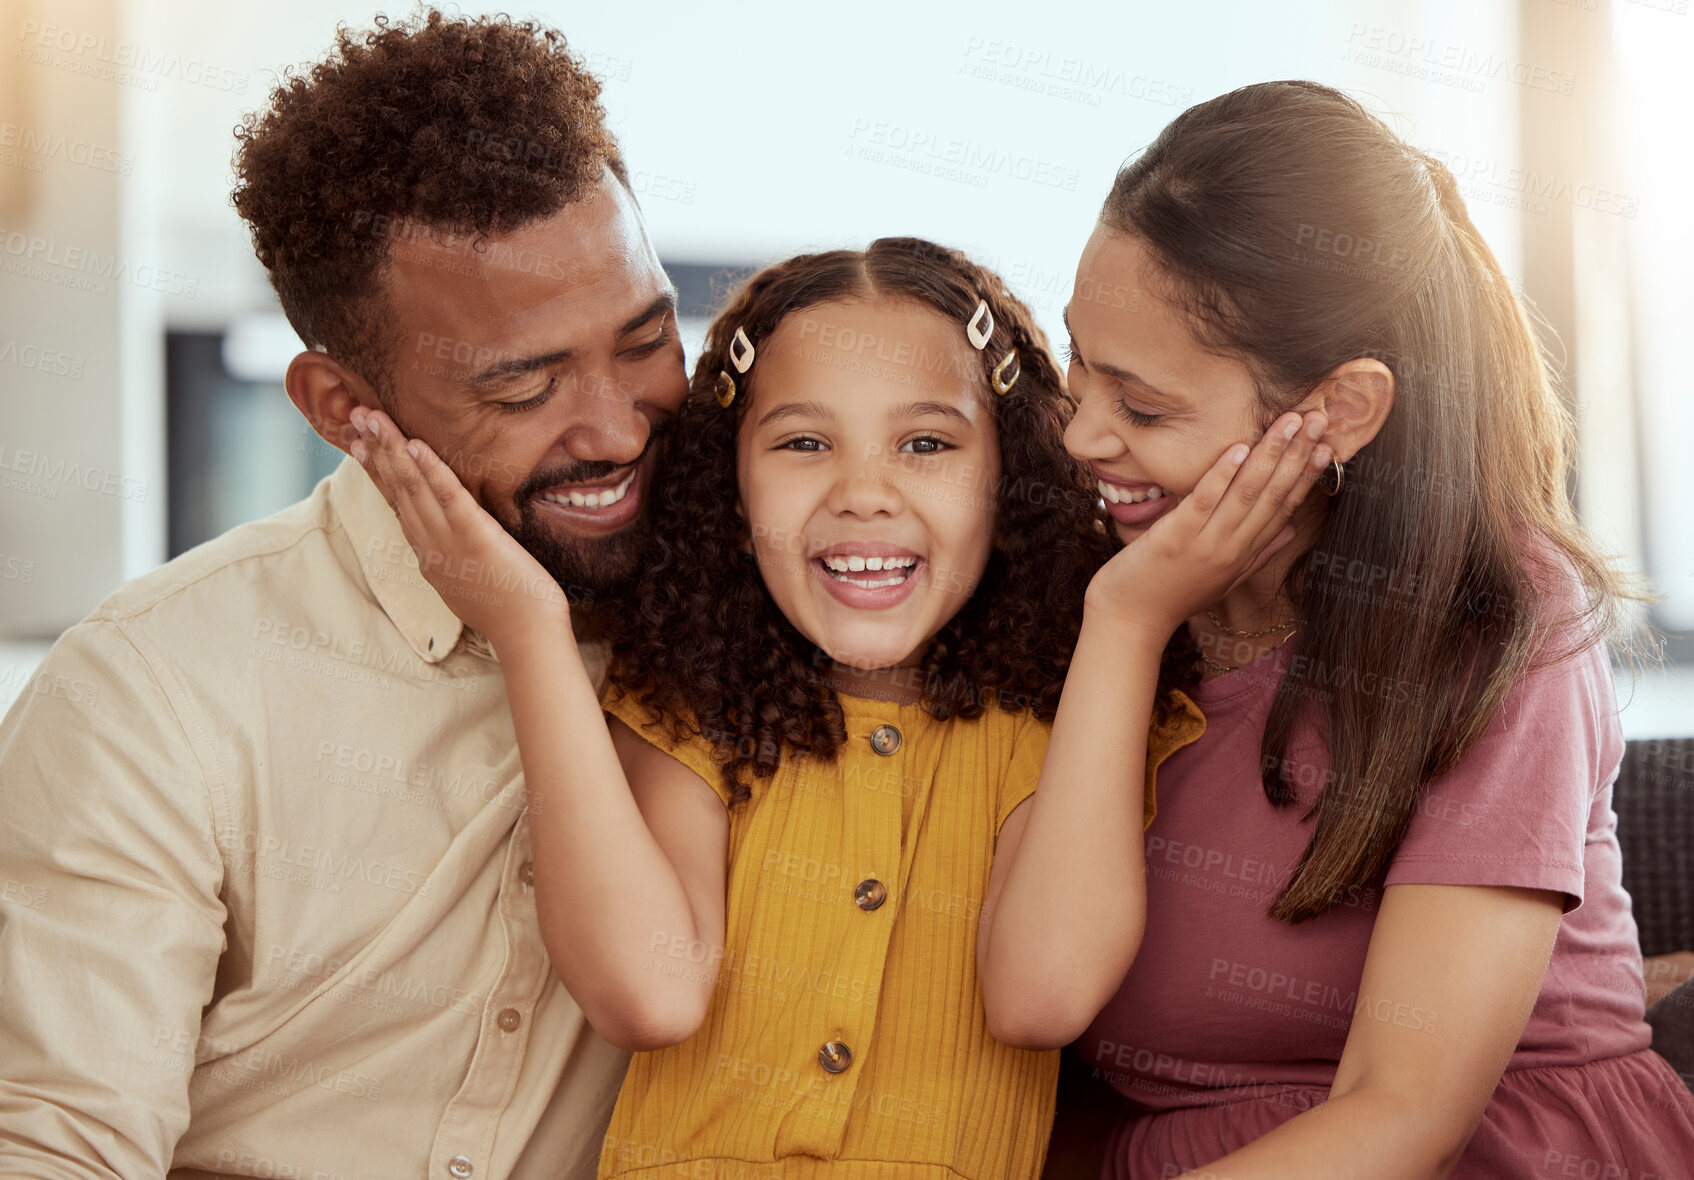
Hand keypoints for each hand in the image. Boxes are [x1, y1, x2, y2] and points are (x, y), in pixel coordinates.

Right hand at [349, 406, 568, 644]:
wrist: (527, 635)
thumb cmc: (510, 610)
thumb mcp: (471, 580)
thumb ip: (457, 556)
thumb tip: (458, 540)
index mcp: (429, 554)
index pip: (397, 505)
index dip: (379, 472)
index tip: (362, 445)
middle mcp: (429, 545)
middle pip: (396, 489)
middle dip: (375, 449)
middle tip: (356, 416)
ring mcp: (448, 541)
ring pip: (412, 486)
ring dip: (391, 448)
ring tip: (371, 417)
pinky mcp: (474, 535)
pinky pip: (448, 495)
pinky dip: (429, 468)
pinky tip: (413, 443)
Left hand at [1085, 410, 1330, 635]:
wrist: (1131, 620)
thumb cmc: (1173, 595)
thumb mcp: (1224, 579)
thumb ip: (1259, 553)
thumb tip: (1291, 531)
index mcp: (1245, 553)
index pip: (1285, 508)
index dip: (1308, 477)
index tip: (1328, 448)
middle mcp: (1232, 548)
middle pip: (1273, 495)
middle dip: (1298, 454)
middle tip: (1319, 419)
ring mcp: (1206, 544)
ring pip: (1246, 493)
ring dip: (1270, 454)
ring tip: (1290, 422)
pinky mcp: (1176, 539)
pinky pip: (1205, 501)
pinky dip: (1223, 474)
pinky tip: (1239, 448)